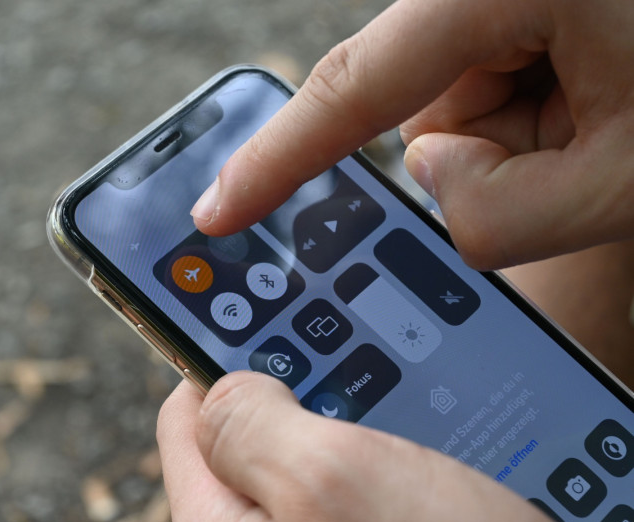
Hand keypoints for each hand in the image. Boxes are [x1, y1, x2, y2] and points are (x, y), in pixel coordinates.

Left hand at [157, 373, 607, 521]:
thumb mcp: (333, 481)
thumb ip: (250, 425)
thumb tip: (217, 388)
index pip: (186, 424)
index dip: (224, 365)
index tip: (275, 332)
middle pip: (252, 446)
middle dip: (304, 403)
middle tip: (363, 380)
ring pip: (312, 473)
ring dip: (357, 438)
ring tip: (410, 427)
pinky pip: (357, 508)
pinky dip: (388, 475)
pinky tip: (431, 470)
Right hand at [190, 0, 633, 268]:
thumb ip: (500, 213)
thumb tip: (432, 177)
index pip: (354, 91)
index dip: (276, 162)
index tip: (216, 211)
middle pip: (423, 101)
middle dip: (492, 146)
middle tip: (590, 144)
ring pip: (465, 97)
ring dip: (530, 130)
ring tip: (619, 111)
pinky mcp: (530, 4)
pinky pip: (499, 75)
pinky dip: (545, 105)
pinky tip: (611, 89)